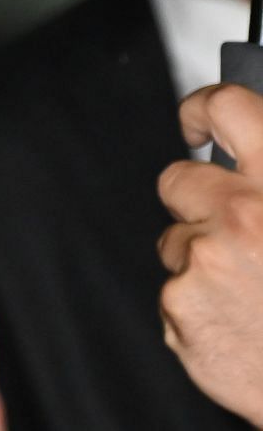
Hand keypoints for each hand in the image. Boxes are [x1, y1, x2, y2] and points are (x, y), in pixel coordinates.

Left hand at [157, 84, 262, 428]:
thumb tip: (251, 143)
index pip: (228, 107)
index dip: (205, 110)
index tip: (199, 123)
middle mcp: (245, 213)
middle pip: (179, 178)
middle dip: (199, 201)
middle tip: (234, 230)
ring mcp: (209, 259)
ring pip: (177, 238)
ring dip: (204, 258)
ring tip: (255, 292)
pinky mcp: (181, 303)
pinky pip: (176, 288)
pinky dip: (200, 304)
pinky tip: (242, 324)